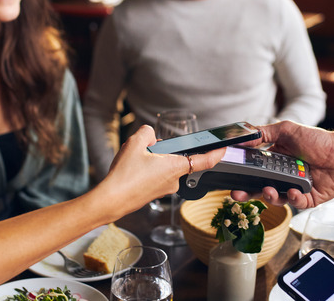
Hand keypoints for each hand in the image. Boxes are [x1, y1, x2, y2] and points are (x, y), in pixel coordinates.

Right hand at [99, 125, 224, 216]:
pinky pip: (156, 176)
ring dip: (153, 160)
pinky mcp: (154, 194)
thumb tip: (151, 136)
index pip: (204, 160)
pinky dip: (147, 170)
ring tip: (133, 161)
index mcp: (175, 167)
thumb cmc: (124, 176)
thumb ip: (147, 133)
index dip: (216, 153)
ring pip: (164, 166)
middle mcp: (174, 180)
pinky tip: (132, 170)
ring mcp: (164, 189)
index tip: (222, 148)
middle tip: (145, 148)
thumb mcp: (135, 143)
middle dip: (163, 150)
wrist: (111, 200)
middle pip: (176, 158)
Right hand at [230, 120, 333, 208]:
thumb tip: (242, 136)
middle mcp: (283, 177)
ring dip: (270, 196)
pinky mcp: (309, 199)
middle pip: (260, 189)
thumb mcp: (286, 130)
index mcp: (275, 161)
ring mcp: (295, 189)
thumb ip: (263, 132)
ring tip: (268, 190)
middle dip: (247, 193)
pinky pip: (297, 203)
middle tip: (237, 194)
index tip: (231, 178)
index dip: (242, 176)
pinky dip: (294, 198)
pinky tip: (295, 191)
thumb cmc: (318, 140)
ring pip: (277, 199)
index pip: (254, 171)